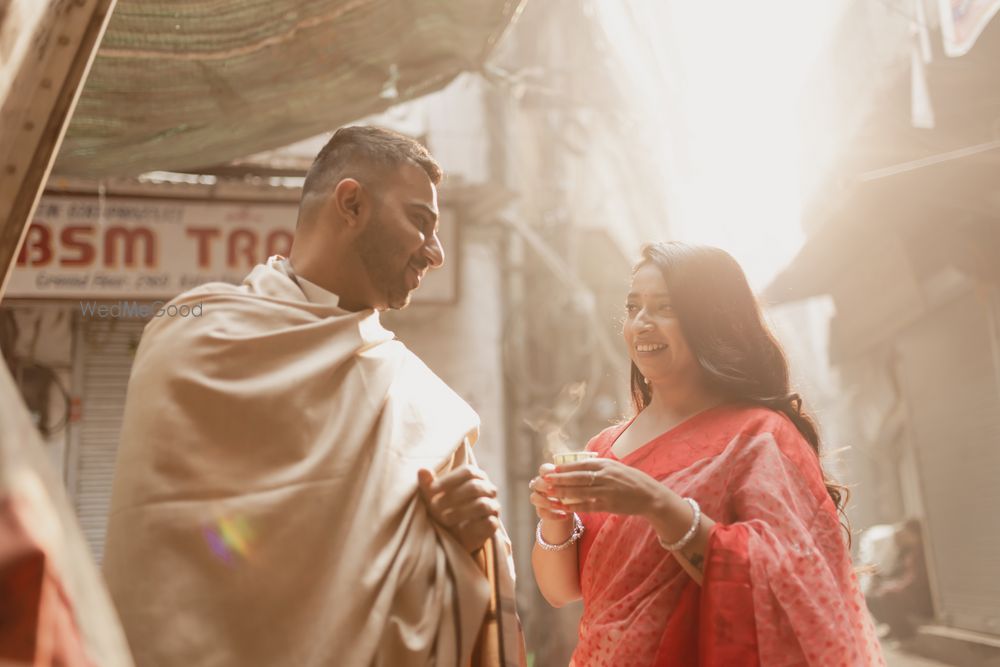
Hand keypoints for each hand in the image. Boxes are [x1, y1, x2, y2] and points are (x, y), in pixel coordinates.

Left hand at [418, 466, 499, 553]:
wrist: (453, 536)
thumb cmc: (443, 509)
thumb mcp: (432, 498)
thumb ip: (428, 484)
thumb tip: (422, 470)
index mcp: (476, 477)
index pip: (468, 471)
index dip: (449, 479)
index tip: (432, 489)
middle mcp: (488, 489)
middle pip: (474, 487)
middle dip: (452, 497)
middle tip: (435, 506)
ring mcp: (493, 507)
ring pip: (482, 505)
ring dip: (460, 512)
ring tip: (444, 518)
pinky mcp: (494, 524)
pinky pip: (488, 522)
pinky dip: (473, 526)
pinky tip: (461, 529)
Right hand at [528, 463, 572, 521]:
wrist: (570, 506)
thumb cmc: (575, 489)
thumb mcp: (577, 484)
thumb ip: (576, 480)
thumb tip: (584, 477)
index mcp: (548, 474)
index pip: (543, 469)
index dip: (548, 472)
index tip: (557, 474)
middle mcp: (540, 484)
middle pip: (536, 483)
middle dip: (546, 487)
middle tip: (556, 491)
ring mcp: (538, 497)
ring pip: (534, 498)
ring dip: (548, 502)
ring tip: (562, 506)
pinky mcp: (540, 509)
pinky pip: (541, 512)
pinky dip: (553, 515)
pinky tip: (565, 516)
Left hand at [544, 457, 666, 516]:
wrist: (650, 495)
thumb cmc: (631, 480)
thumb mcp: (616, 468)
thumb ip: (599, 466)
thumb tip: (580, 463)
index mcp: (606, 465)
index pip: (581, 464)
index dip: (566, 467)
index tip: (553, 468)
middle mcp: (605, 476)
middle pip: (578, 477)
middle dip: (560, 478)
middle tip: (546, 479)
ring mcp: (607, 491)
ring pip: (580, 491)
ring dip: (563, 492)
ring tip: (551, 493)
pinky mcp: (609, 504)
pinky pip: (588, 505)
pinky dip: (575, 506)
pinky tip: (565, 507)